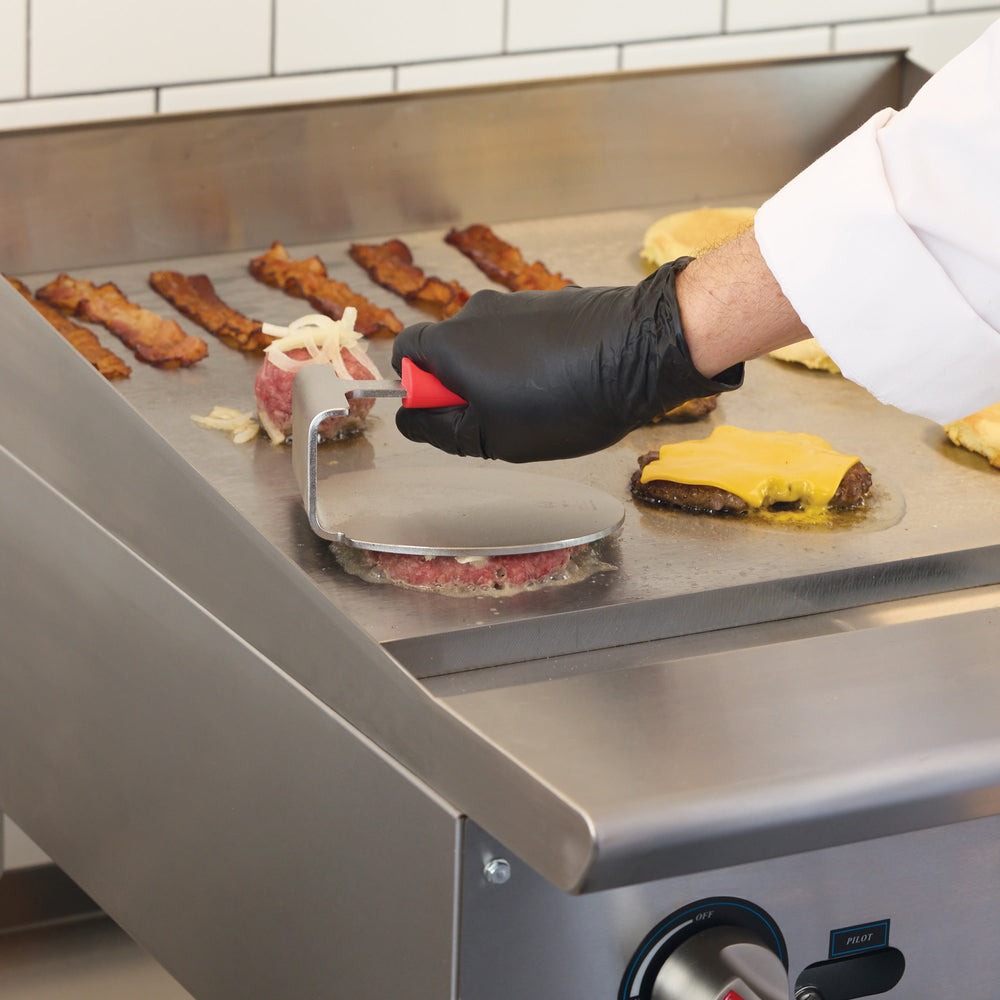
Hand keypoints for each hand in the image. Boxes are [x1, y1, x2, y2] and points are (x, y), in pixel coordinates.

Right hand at [391, 259, 742, 462]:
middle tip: (497, 419)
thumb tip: (410, 419)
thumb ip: (438, 429)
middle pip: (448, 351)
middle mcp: (474, 312)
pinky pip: (524, 336)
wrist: (640, 350)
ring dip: (501, 376)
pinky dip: (533, 360)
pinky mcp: (550, 302)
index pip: (405, 355)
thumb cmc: (563, 400)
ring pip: (488, 346)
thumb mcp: (490, 436)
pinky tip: (565, 384)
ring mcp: (514, 303)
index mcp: (448, 342)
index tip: (449, 415)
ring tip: (542, 405)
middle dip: (464, 386)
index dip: (419, 390)